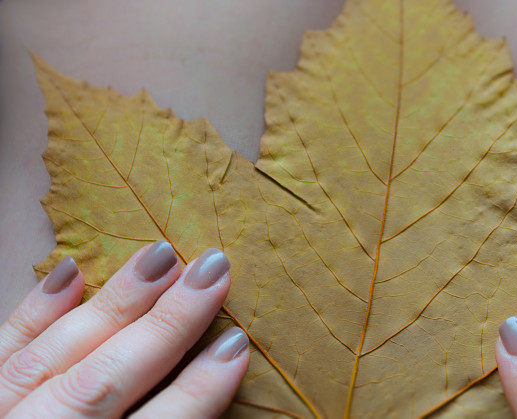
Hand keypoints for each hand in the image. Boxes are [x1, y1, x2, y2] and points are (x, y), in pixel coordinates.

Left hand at [0, 242, 248, 416]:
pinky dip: (33, 313)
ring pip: (53, 356)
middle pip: (105, 380)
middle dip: (165, 325)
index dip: (198, 389)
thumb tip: (209, 374)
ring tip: (161, 256)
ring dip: (112, 304)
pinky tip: (69, 274)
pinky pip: (0, 353)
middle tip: (211, 271)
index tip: (237, 346)